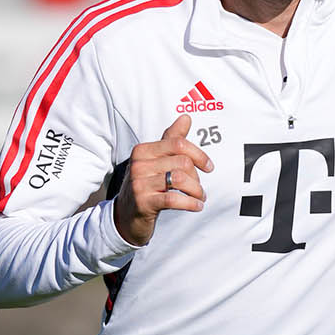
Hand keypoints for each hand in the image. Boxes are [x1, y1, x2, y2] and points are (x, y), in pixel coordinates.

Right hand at [114, 114, 213, 245]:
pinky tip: (196, 206)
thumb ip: (171, 140)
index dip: (198, 154)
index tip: (208, 166)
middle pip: (182, 162)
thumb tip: (186, 118)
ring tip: (200, 197)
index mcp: (142, 151)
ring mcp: (139, 183)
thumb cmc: (145, 186)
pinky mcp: (143, 202)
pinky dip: (190, 203)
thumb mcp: (155, 161)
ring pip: (180, 179)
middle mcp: (139, 164)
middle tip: (199, 188)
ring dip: (196, 190)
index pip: (178, 144)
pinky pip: (174, 199)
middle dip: (196, 176)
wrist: (125, 216)